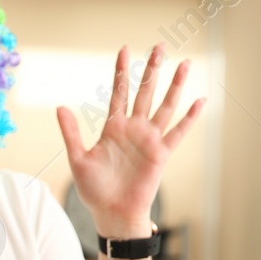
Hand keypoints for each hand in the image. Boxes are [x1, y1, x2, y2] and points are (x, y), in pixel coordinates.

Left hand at [57, 43, 204, 237]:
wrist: (112, 213)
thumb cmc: (94, 189)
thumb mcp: (78, 159)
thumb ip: (71, 132)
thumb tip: (60, 107)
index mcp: (113, 127)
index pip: (119, 92)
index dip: (122, 71)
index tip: (125, 49)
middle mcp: (134, 129)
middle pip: (145, 92)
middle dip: (152, 69)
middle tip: (160, 46)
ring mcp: (149, 139)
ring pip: (165, 106)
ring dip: (175, 85)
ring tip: (184, 63)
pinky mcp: (161, 153)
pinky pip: (178, 132)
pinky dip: (190, 117)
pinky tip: (200, 100)